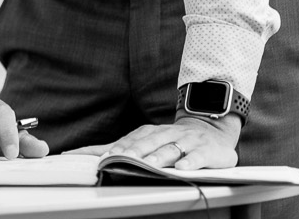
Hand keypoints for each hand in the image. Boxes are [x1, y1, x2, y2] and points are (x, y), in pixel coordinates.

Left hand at [66, 112, 240, 170]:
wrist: (211, 129)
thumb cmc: (172, 138)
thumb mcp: (147, 140)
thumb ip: (120, 147)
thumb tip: (87, 154)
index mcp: (149, 132)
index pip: (128, 140)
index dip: (114, 148)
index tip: (102, 157)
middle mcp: (166, 134)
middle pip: (147, 143)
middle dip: (133, 151)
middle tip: (119, 159)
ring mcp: (186, 140)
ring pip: (170, 148)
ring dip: (159, 157)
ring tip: (148, 165)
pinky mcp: (205, 150)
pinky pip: (197, 156)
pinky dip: (190, 162)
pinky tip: (182, 169)